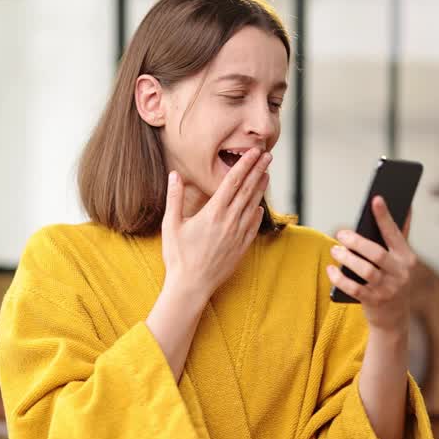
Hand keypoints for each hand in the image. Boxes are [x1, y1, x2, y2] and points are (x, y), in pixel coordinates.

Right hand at [161, 148, 271, 301]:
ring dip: (260, 189)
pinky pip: (253, 226)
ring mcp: (238, 234)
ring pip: (252, 205)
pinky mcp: (241, 248)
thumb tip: (174, 175)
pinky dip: (257, 213)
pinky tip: (260, 206)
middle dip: (258, 170)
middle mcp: (229, 221)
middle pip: (247, 190)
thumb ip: (174, 198)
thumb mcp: (171, 225)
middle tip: (267, 155)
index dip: (245, 164)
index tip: (254, 152)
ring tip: (267, 174)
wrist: (191, 286)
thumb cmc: (178, 256)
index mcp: (213, 212)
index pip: (233, 181)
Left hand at [326, 196, 416, 333]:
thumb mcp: (400, 262)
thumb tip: (406, 207)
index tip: (376, 198)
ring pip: (365, 271)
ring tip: (335, 250)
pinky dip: (340, 278)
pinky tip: (331, 269)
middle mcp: (400, 274)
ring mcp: (388, 289)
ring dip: (347, 259)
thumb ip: (400, 238)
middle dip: (357, 242)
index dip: (385, 217)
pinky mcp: (374, 302)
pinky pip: (354, 289)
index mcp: (407, 259)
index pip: (395, 234)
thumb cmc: (392, 282)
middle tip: (340, 234)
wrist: (394, 320)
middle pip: (377, 253)